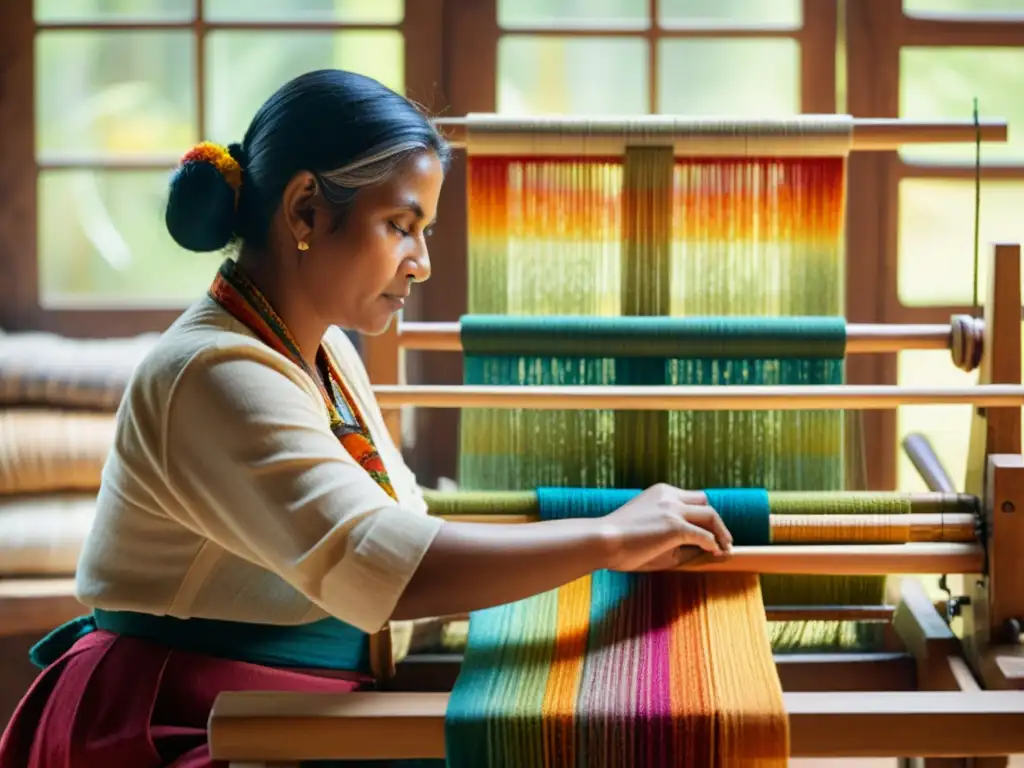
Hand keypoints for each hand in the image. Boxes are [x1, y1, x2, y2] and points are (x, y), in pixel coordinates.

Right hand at [600, 483, 732, 572]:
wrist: (602, 541)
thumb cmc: (620, 542)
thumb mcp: (650, 531)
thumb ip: (672, 532)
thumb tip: (703, 547)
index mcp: (661, 492)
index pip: (692, 498)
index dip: (702, 514)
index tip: (709, 529)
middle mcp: (669, 496)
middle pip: (705, 504)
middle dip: (716, 521)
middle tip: (723, 538)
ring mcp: (672, 510)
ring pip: (710, 515)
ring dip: (721, 532)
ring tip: (725, 546)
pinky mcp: (675, 527)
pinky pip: (704, 535)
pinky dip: (712, 544)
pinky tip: (714, 552)